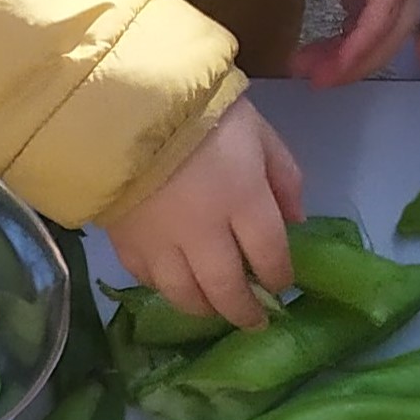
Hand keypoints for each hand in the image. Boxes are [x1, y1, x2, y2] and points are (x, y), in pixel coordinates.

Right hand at [103, 100, 304, 327]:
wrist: (123, 100)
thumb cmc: (200, 110)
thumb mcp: (258, 131)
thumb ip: (284, 177)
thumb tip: (297, 221)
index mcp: (243, 199)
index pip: (270, 256)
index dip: (280, 276)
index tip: (282, 283)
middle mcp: (203, 231)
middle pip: (227, 288)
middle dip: (244, 311)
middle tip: (254, 320)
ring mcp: (161, 242)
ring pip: (185, 295)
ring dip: (205, 308)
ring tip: (215, 309)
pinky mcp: (126, 241)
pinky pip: (148, 279)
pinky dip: (164, 287)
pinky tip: (174, 283)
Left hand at [293, 0, 419, 87]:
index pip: (387, 7)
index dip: (363, 42)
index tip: (335, 66)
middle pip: (391, 33)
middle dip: (355, 63)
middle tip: (313, 79)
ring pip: (383, 39)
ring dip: (348, 63)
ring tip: (305, 70)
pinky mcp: (381, 1)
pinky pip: (369, 34)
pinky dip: (346, 52)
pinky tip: (318, 60)